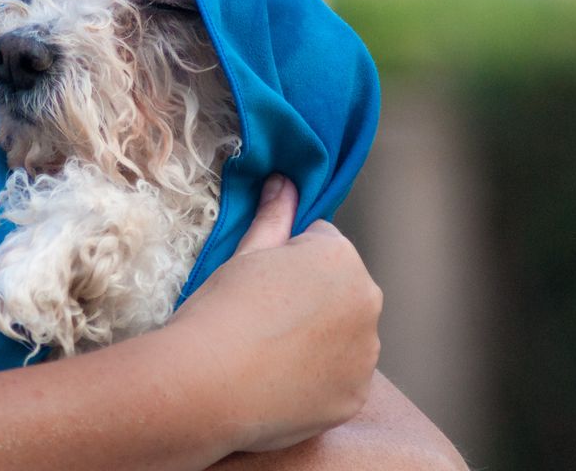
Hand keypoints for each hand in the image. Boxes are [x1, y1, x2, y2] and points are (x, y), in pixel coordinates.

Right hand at [170, 174, 382, 453]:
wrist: (207, 383)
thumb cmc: (222, 308)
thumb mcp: (246, 253)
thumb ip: (274, 216)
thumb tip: (284, 180)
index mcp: (341, 257)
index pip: (322, 244)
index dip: (288, 259)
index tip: (261, 282)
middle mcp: (367, 301)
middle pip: (341, 289)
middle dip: (313, 297)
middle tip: (265, 317)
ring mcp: (366, 353)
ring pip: (344, 334)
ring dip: (321, 338)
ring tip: (271, 352)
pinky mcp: (356, 395)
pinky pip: (342, 377)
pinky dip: (320, 379)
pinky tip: (282, 382)